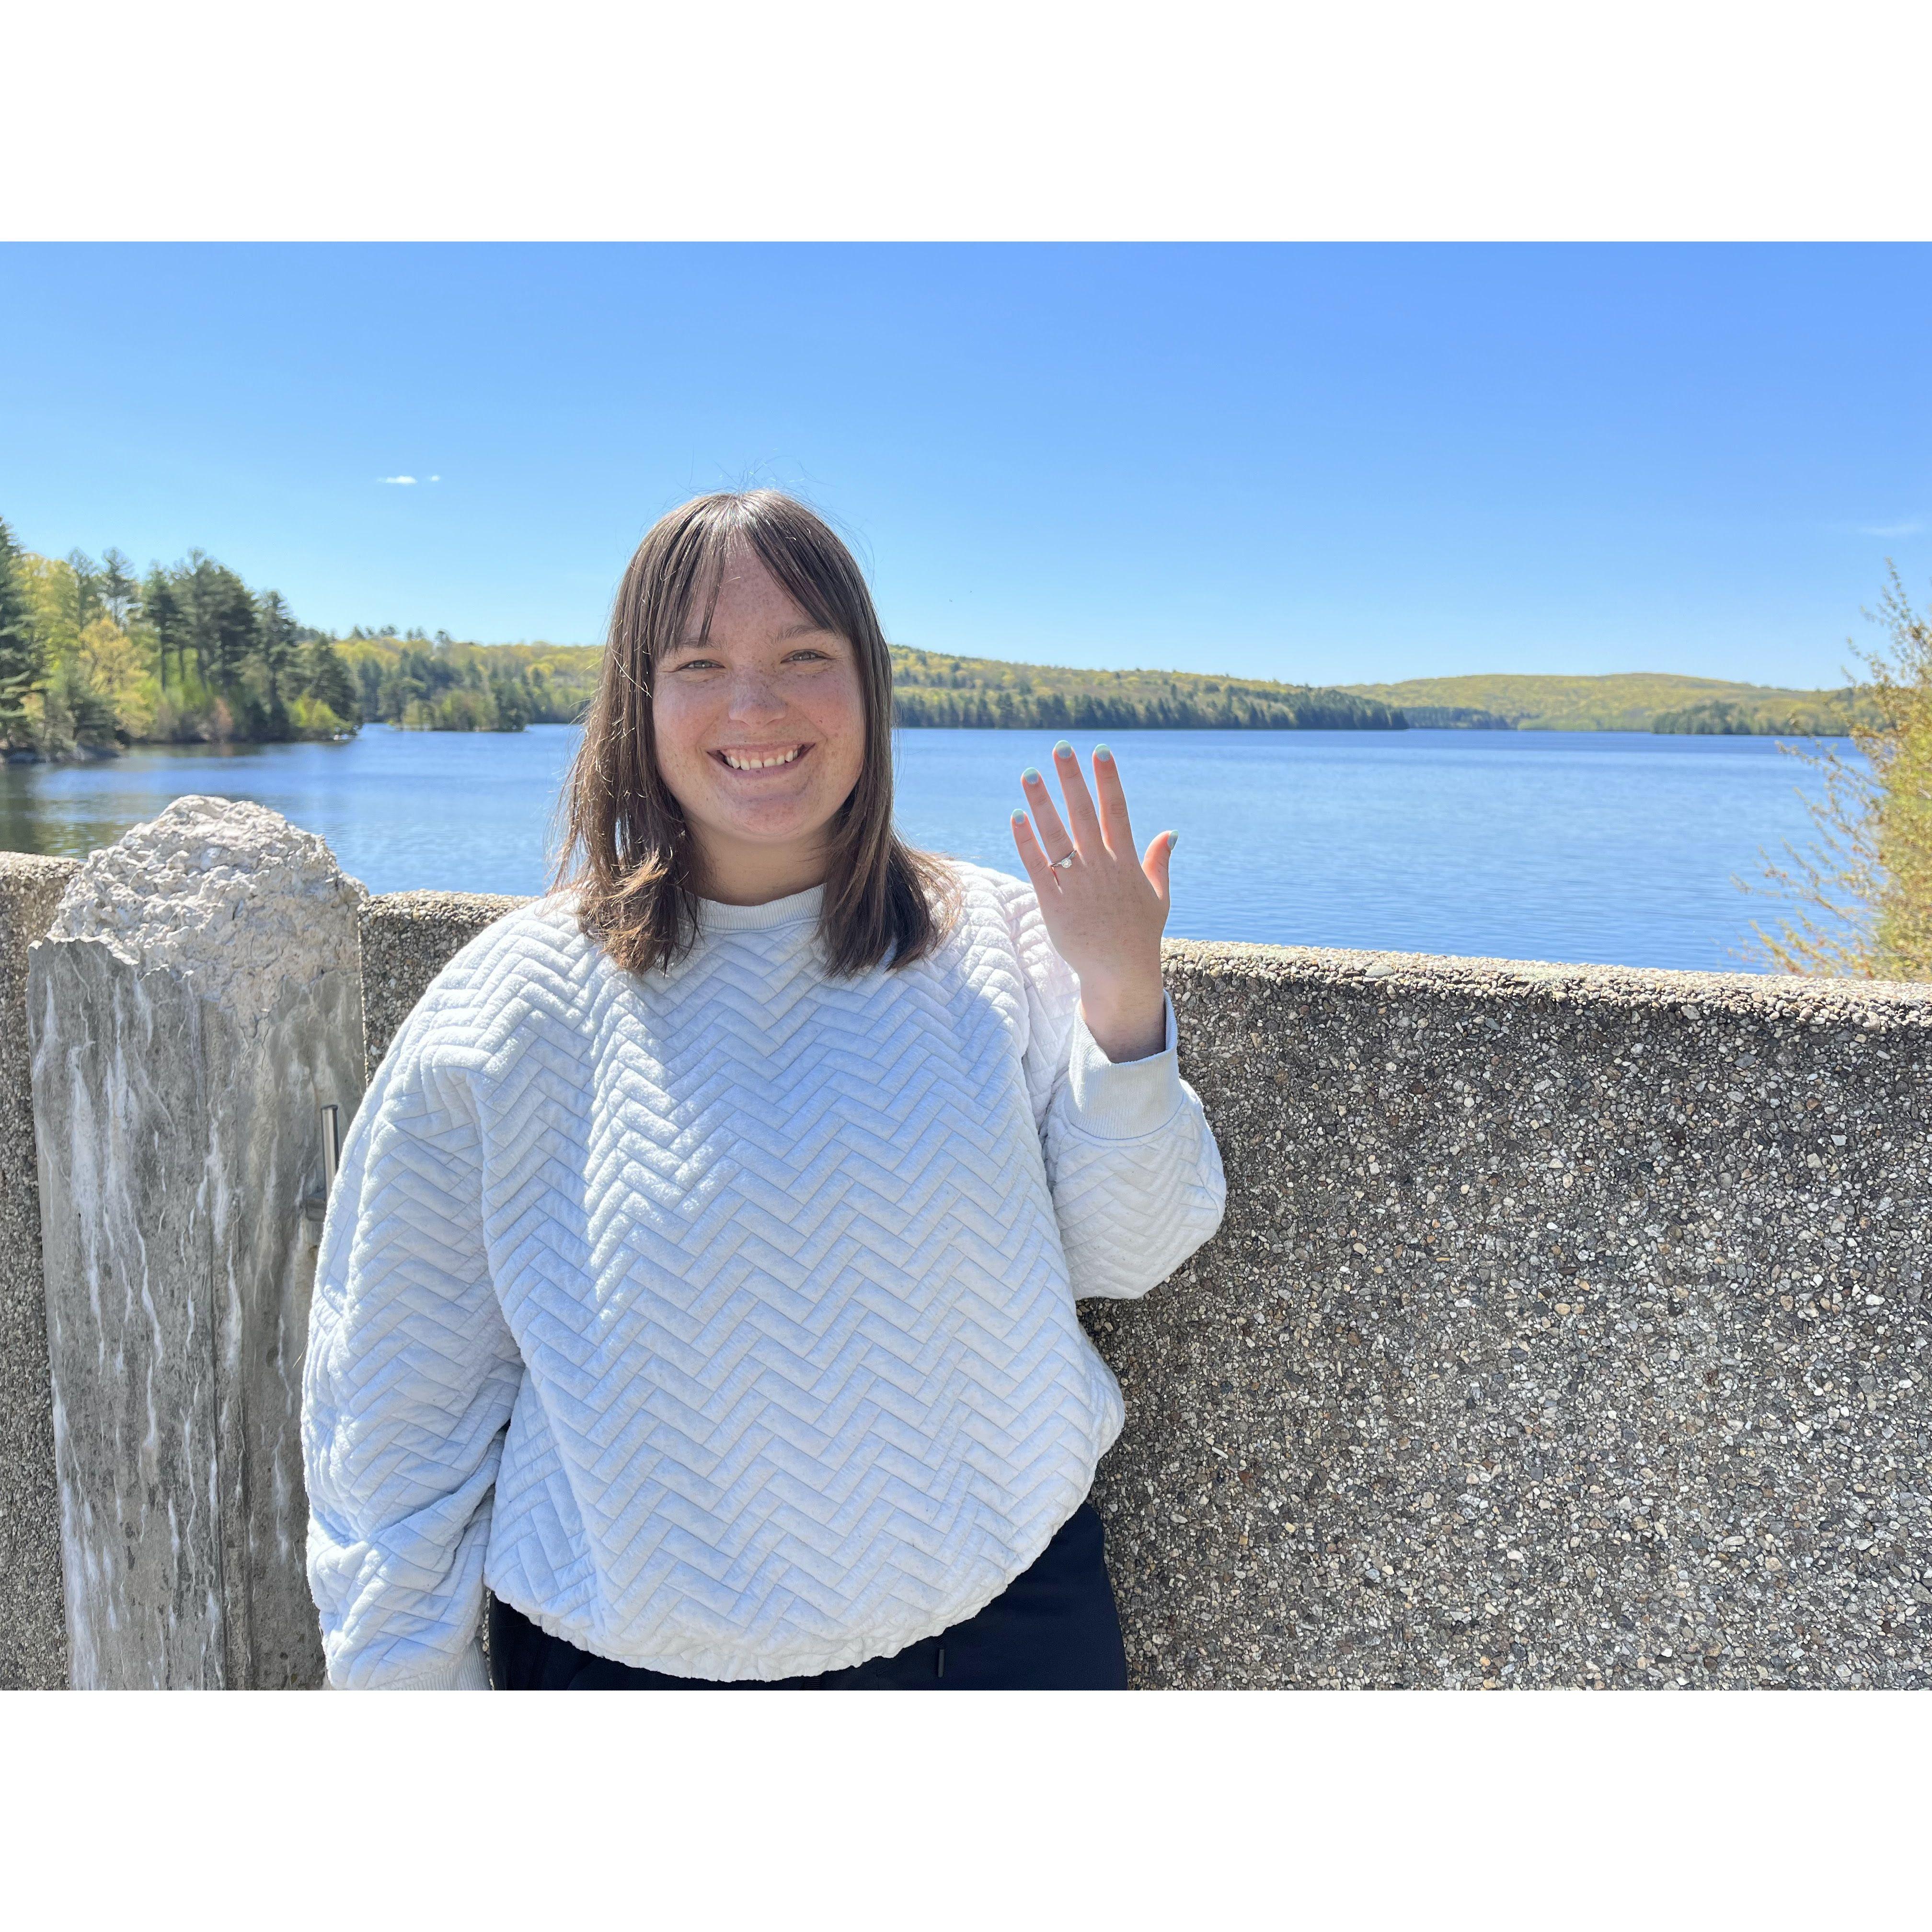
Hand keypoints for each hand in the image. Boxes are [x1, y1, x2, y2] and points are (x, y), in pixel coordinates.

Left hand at [1010, 740, 1176, 1062]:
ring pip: (1057, 837)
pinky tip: (1016, 817)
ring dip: (1043, 804)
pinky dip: (1027, 843)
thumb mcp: (1158, 898)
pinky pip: (1038, 868)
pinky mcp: (1055, 905)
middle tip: (1061, 748)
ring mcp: (1078, 886)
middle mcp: (1102, 869)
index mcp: (1126, 863)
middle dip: (1073, 780)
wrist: (1121, 974)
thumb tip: (1170, 833)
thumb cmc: (1140, 935)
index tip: (1100, 750)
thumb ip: (1159, 863)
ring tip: (1030, 773)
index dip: (1108, 780)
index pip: (1117, 812)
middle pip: (1084, 815)